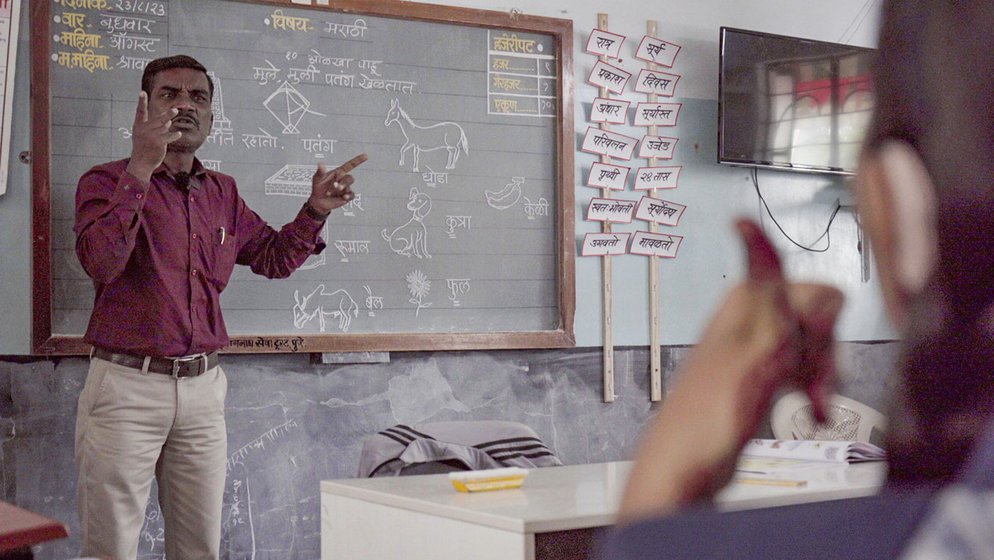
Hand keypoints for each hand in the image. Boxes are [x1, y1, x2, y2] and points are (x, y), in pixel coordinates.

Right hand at [126, 92, 180, 182]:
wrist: (141, 163)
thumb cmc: (143, 149)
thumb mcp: (142, 136)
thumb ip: (153, 127)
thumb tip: (168, 121)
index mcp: (138, 126)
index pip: (140, 112)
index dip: (141, 102)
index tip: (142, 92)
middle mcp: (144, 129)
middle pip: (158, 119)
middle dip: (168, 115)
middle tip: (176, 110)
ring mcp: (151, 135)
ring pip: (165, 127)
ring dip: (168, 127)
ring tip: (169, 125)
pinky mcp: (159, 142)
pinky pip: (170, 136)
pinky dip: (175, 135)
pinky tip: (178, 134)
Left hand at [307, 154, 367, 215]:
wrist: (318, 201)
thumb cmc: (318, 188)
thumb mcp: (317, 178)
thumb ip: (320, 172)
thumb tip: (320, 164)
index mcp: (338, 173)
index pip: (350, 165)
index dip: (358, 160)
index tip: (365, 156)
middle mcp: (343, 180)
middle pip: (350, 178)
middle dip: (343, 182)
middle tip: (335, 185)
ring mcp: (346, 188)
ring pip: (349, 186)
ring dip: (341, 188)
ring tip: (331, 192)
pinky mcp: (346, 196)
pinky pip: (351, 195)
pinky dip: (348, 196)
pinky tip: (343, 197)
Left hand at [617, 219, 843, 523]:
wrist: (684, 468)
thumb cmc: (706, 418)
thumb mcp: (750, 351)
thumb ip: (768, 296)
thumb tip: (747, 225)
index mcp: (745, 303)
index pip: (814, 288)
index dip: (825, 315)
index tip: (815, 322)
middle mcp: (749, 318)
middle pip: (820, 317)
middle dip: (827, 350)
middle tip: (809, 379)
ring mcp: (756, 347)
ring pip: (814, 343)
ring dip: (822, 372)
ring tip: (812, 399)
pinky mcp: (760, 376)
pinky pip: (803, 370)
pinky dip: (813, 389)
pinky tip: (812, 409)